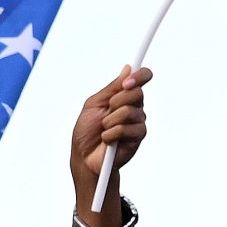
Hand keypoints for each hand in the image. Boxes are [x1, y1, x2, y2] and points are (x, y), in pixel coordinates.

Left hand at [71, 68, 150, 195]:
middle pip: (137, 93)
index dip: (140, 75)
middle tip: (106, 113)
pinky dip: (110, 134)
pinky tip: (107, 140)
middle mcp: (135, 107)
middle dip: (116, 102)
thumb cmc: (86, 131)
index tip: (128, 81)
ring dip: (109, 121)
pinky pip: (125, 128)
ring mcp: (138, 122)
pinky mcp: (138, 136)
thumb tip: (128, 69)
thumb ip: (112, 88)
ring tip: (104, 130)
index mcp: (124, 96)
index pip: (142, 79)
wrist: (84, 157)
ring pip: (129, 111)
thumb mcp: (94, 104)